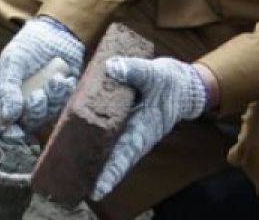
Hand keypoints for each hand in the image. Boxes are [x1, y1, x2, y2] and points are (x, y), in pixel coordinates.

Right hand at [0, 17, 84, 137]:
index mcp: (4, 98)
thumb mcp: (13, 61)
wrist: (56, 32)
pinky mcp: (59, 98)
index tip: (14, 130)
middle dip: (33, 112)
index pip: (0, 126)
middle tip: (38, 95)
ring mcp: (41, 103)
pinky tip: (63, 78)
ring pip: (45, 117)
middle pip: (25, 125)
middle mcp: (21, 104)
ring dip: (51, 100)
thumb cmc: (28, 45)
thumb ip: (8, 88)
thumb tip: (8, 116)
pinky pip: (62, 106)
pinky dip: (63, 93)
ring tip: (54, 80)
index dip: (6, 134)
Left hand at [91, 57, 208, 201]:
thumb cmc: (172, 83)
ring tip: (75, 172)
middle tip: (81, 188)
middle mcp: (135, 134)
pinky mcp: (124, 120)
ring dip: (95, 157)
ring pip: (110, 147)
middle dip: (99, 173)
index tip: (98, 189)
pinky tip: (77, 137)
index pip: (126, 155)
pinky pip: (108, 133)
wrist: (183, 84)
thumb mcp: (155, 74)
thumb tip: (112, 67)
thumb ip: (134, 71)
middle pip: (115, 158)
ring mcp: (129, 129)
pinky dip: (95, 137)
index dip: (112, 172)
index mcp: (145, 129)